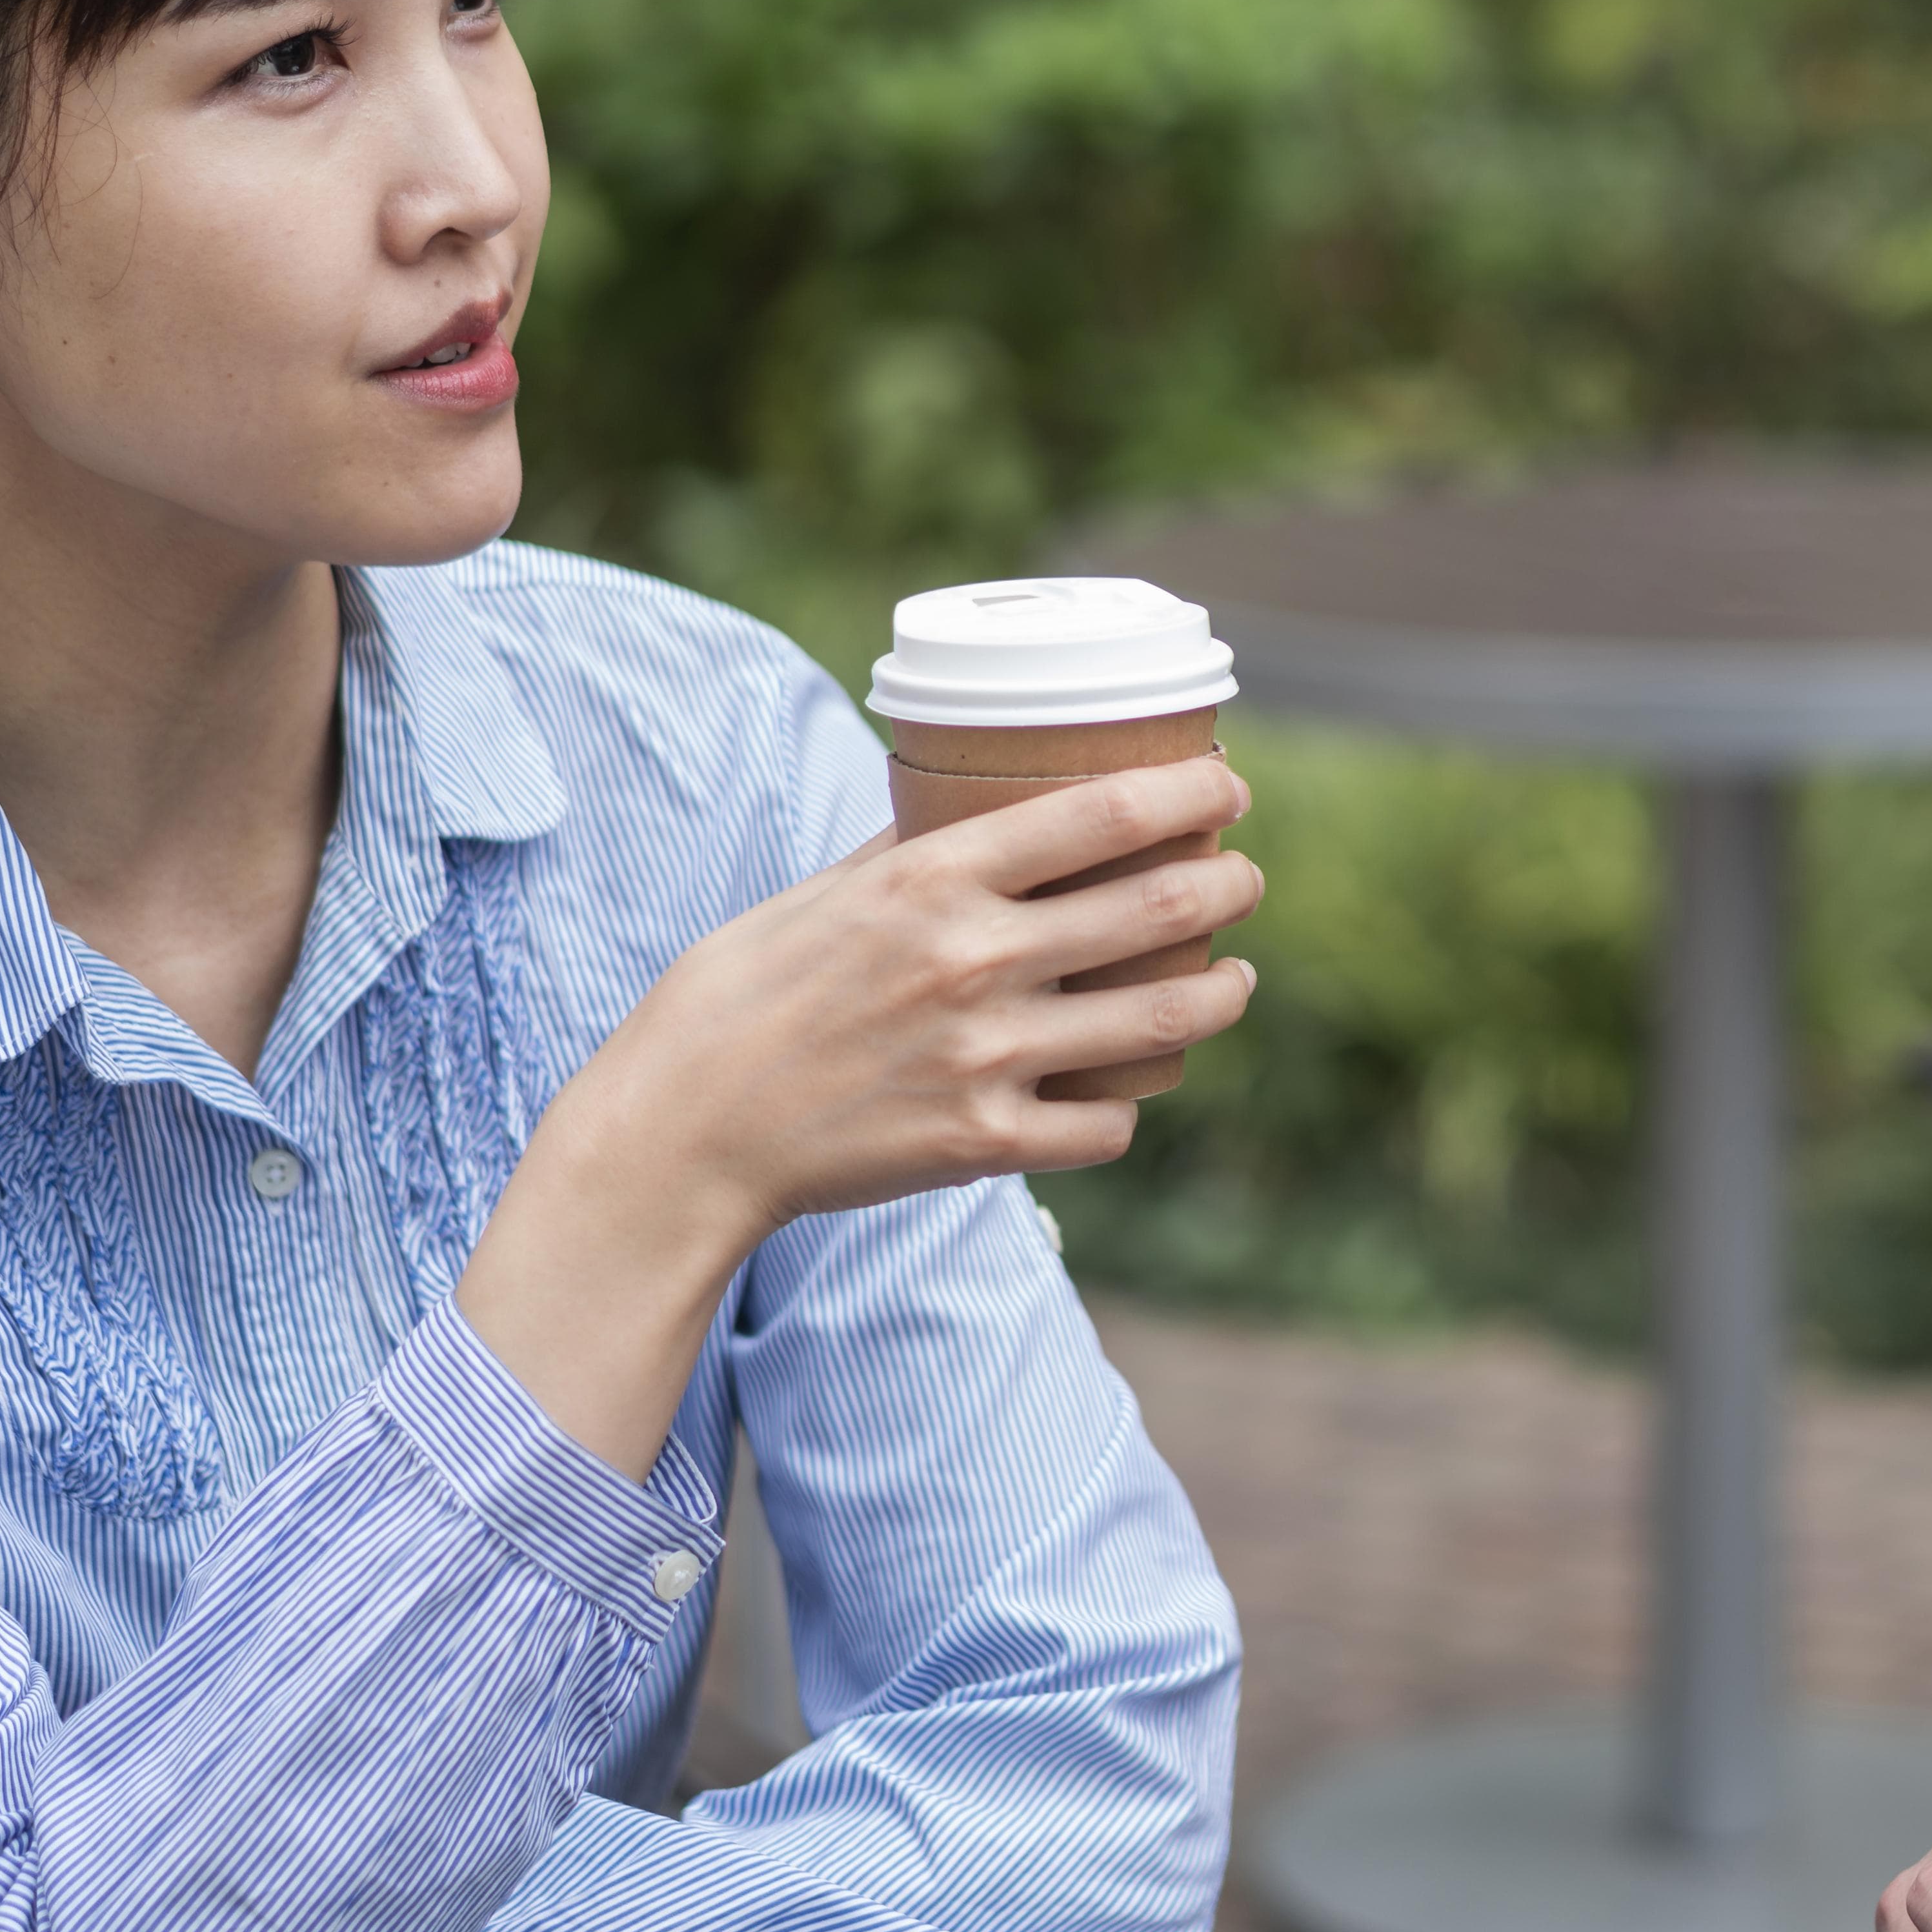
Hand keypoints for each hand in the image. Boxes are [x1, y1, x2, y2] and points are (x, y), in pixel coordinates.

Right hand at [459, 758, 1259, 1470]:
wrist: (686, 1131)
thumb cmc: (742, 996)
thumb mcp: (823, 891)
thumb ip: (912, 851)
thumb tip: (973, 803)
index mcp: (933, 881)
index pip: (1104, 814)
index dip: (1191, 793)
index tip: (1227, 788)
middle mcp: (974, 961)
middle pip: (1159, 907)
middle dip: (1229, 885)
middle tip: (1245, 878)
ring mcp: (987, 1058)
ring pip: (1164, 1020)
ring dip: (1220, 995)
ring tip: (1233, 981)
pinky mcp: (984, 1143)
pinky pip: (1106, 1126)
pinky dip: (1128, 1105)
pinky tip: (1131, 1086)